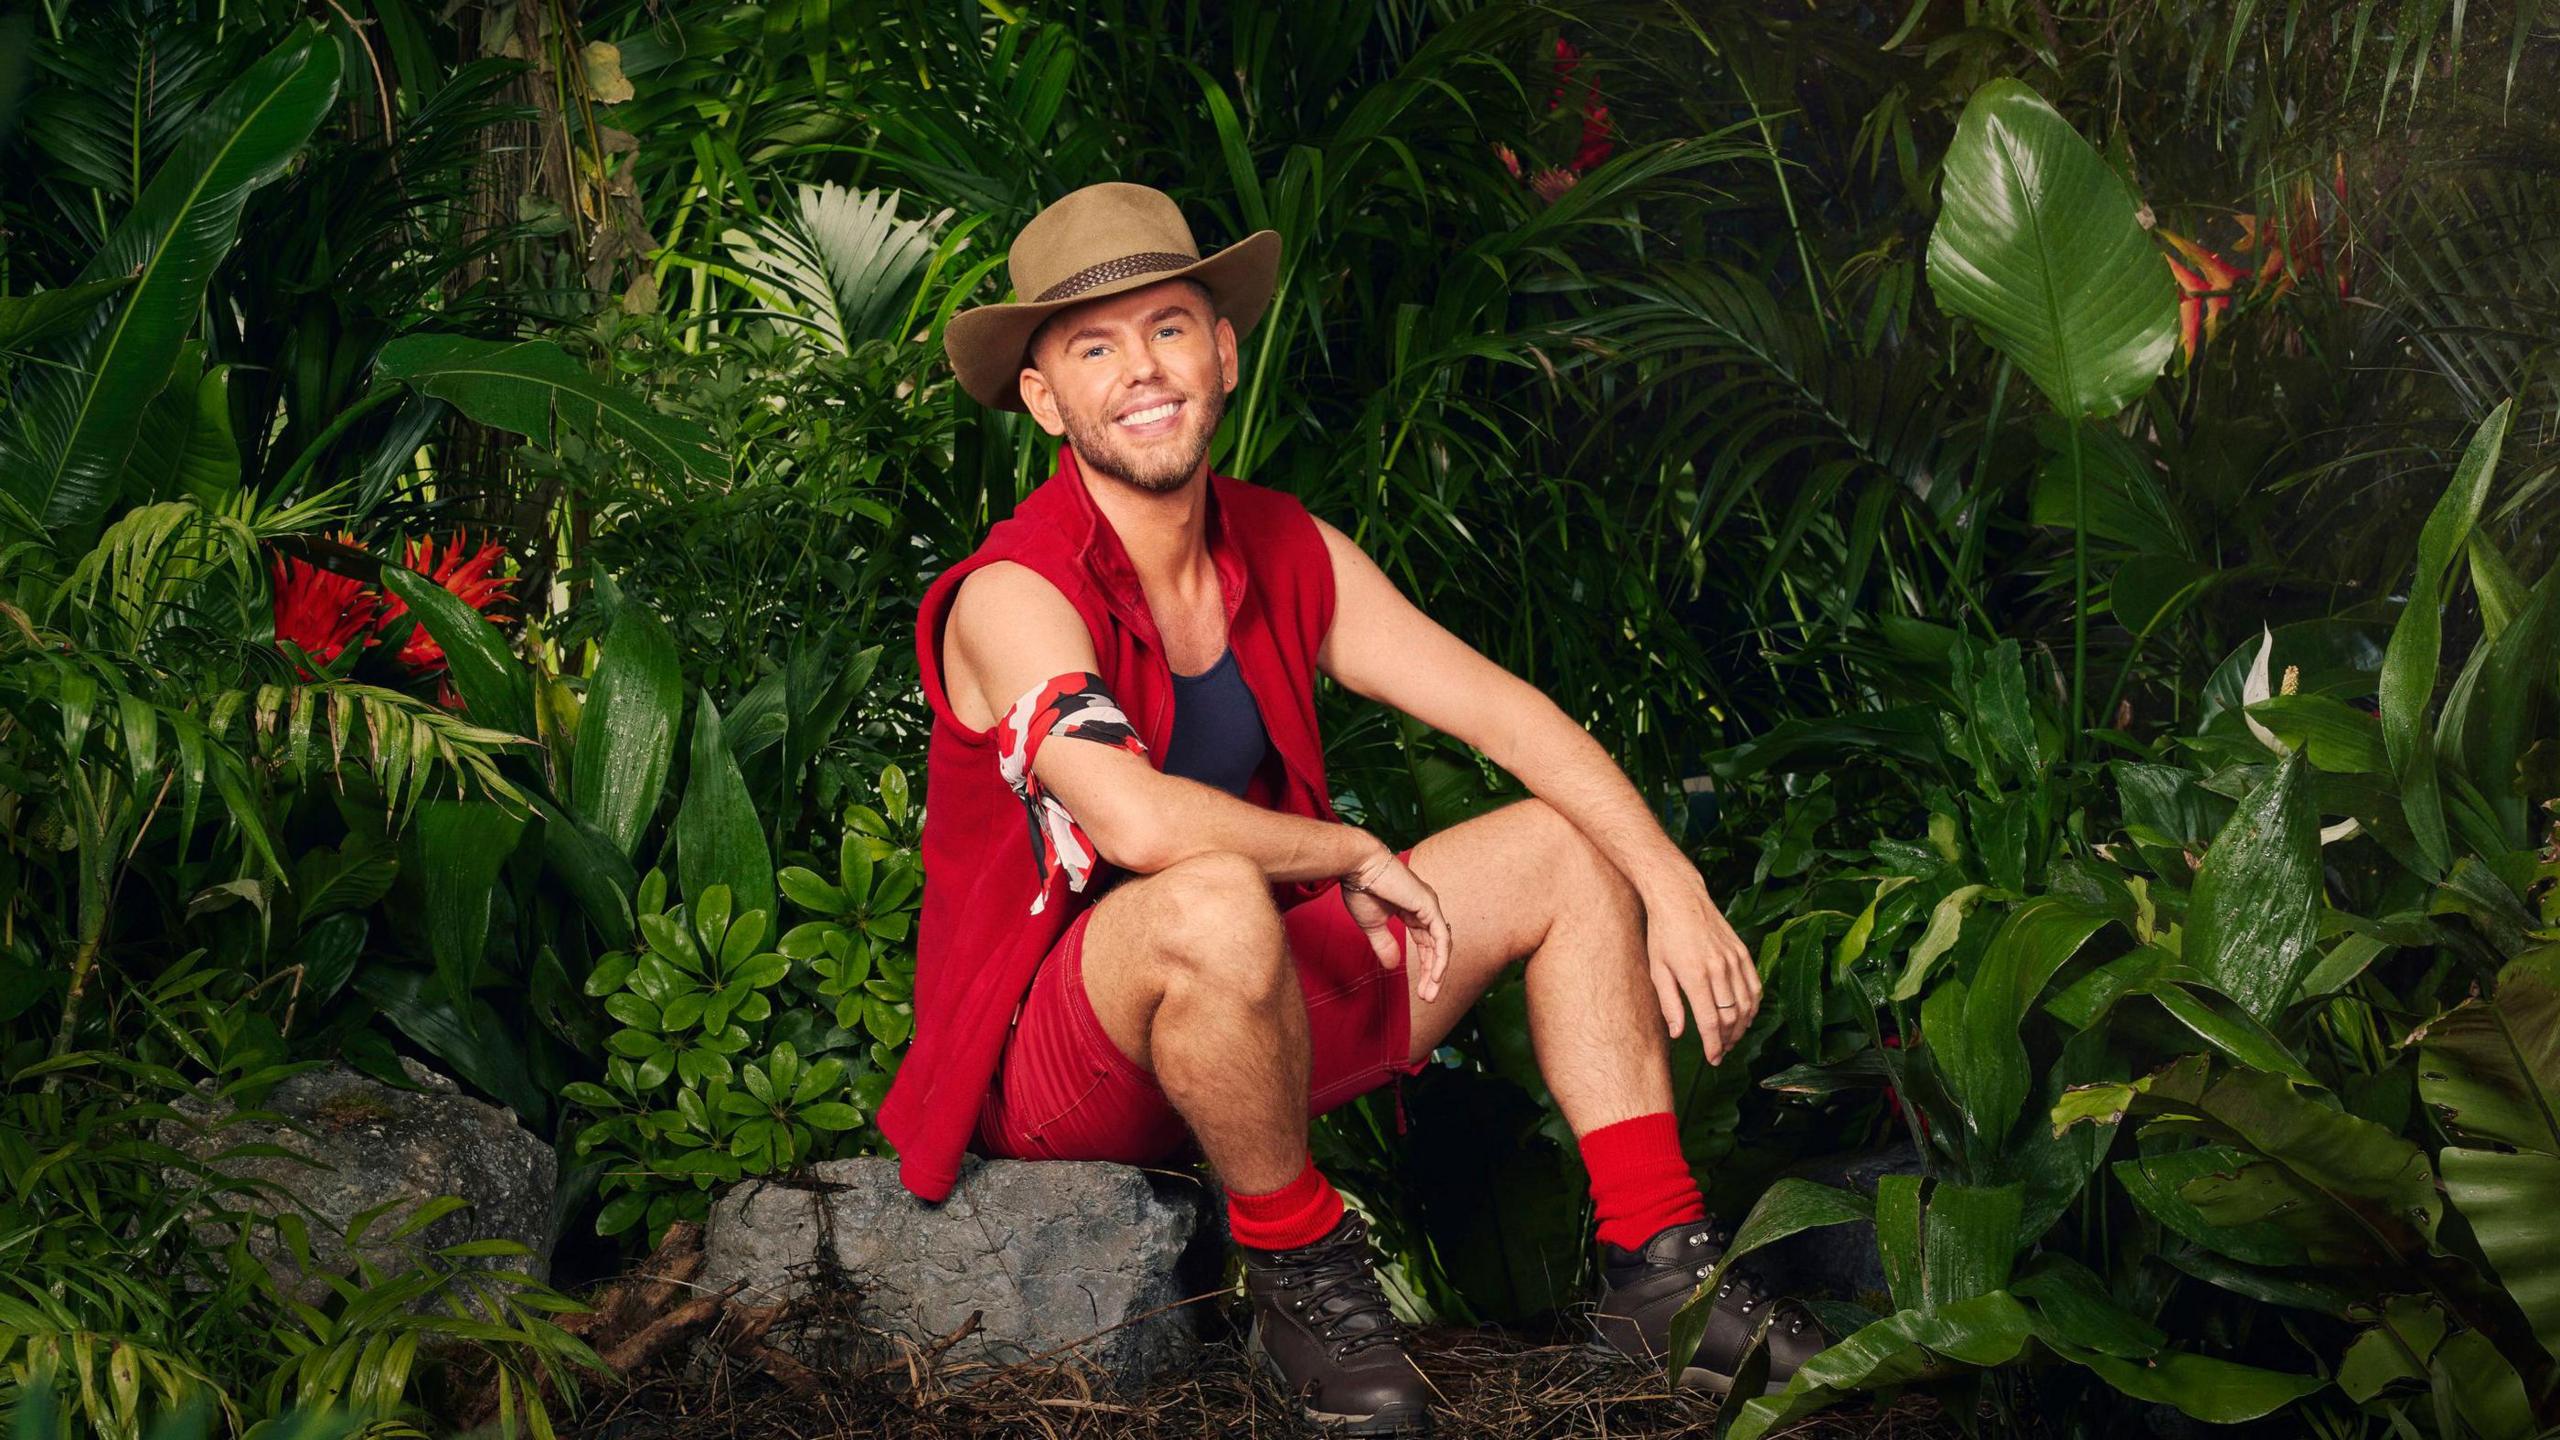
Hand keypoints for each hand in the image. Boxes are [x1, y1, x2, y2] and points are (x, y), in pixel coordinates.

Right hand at [1340, 845, 1451, 1003]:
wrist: (1357, 867)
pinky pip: (1441, 937)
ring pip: (1441, 945)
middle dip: (1432, 974)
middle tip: (1428, 997)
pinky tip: (1435, 976)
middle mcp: (1425, 908)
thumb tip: (1392, 965)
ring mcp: (1429, 905)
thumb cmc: (1361, 888)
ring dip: (1437, 972)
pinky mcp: (1429, 905)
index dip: (1424, 966)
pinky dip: (1440, 958)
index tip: (1420, 990)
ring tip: (1430, 994)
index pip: (1425, 943)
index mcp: (1412, 910)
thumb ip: (1384, 944)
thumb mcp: (1372, 925)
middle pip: (1435, 947)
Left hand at [1642, 874, 1760, 1064]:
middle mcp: (1719, 968)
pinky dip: (1753, 1005)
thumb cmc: (1662, 934)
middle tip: (1720, 1051)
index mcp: (1695, 975)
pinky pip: (1755, 985)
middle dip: (1727, 1039)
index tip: (1714, 1059)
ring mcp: (1734, 959)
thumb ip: (1670, 1005)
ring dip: (1742, 1026)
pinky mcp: (1743, 951)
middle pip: (1731, 1016)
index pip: (1710, 1021)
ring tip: (1731, 1038)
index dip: (1714, 1045)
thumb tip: (1678, 1035)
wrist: (1680, 897)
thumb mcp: (1658, 970)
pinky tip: (1745, 1015)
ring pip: (1747, 1004)